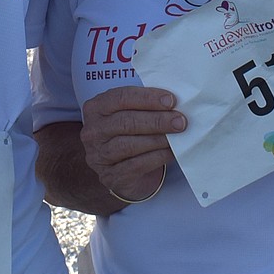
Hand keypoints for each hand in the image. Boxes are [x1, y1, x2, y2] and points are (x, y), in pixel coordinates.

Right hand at [81, 86, 184, 201]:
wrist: (119, 169)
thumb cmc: (128, 133)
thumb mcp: (128, 113)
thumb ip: (144, 105)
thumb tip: (173, 102)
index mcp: (96, 108)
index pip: (121, 98)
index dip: (147, 98)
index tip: (171, 100)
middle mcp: (93, 131)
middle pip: (126, 122)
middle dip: (157, 120)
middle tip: (180, 121)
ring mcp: (99, 155)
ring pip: (130, 144)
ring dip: (158, 139)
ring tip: (177, 135)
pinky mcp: (110, 175)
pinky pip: (136, 165)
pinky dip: (157, 157)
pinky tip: (171, 152)